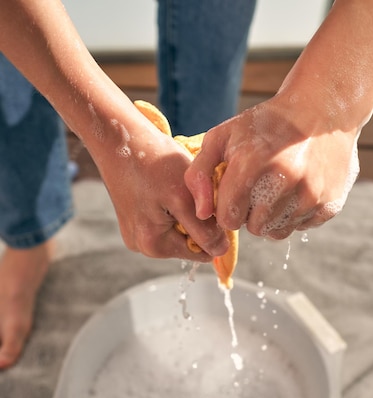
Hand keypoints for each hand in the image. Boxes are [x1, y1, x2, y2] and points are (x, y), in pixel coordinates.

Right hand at [88, 109, 228, 259]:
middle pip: (188, 242)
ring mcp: (136, 234)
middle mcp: (142, 246)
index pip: (202, 251)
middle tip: (188, 190)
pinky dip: (172, 205)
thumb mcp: (185, 198)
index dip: (213, 228)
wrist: (118, 136)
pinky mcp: (134, 220)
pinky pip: (164, 220)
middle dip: (196, 218)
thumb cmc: (152, 162)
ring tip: (174, 186)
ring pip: (178, 229)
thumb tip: (220, 252)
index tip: (206, 201)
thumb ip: (204, 230)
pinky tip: (164, 187)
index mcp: (154, 246)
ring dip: (185, 211)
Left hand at [184, 92, 360, 239]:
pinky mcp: (330, 203)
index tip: (233, 195)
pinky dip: (294, 215)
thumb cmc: (265, 125)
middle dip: (249, 214)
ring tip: (275, 189)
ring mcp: (310, 194)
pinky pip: (300, 227)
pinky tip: (296, 190)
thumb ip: (199, 174)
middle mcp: (284, 180)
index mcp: (252, 162)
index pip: (228, 218)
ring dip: (271, 217)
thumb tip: (202, 214)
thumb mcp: (223, 136)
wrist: (322, 108)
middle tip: (257, 189)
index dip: (226, 210)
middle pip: (253, 228)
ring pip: (277, 232)